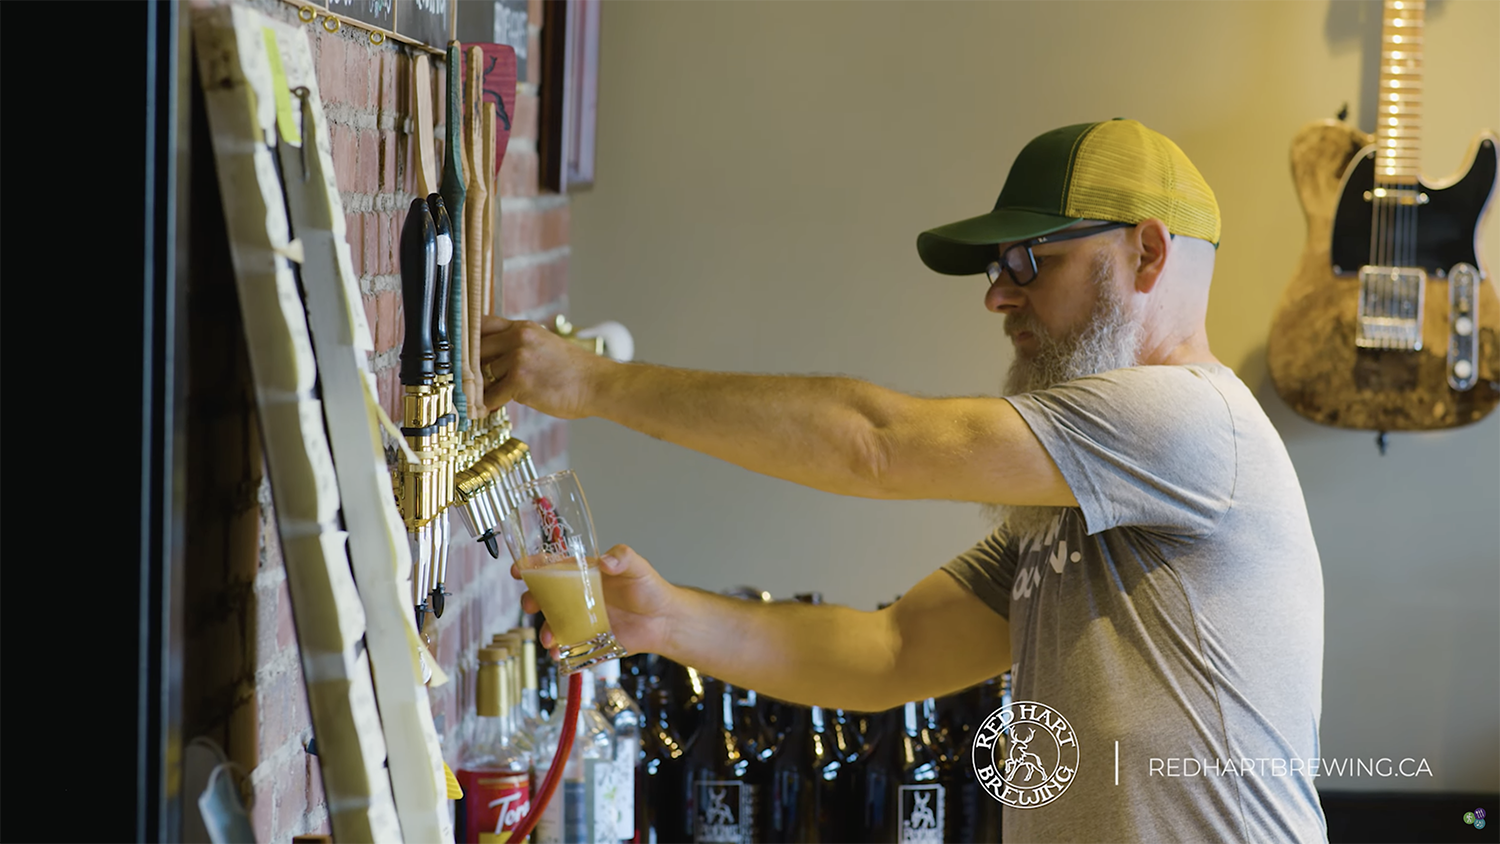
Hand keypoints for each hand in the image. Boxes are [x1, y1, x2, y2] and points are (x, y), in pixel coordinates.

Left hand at [478, 316, 608, 418]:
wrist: (598, 385)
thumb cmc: (575, 372)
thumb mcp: (546, 346)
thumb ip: (520, 347)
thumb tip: (494, 363)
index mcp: (524, 328)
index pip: (483, 324)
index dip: (469, 339)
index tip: (463, 353)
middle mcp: (518, 338)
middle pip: (476, 350)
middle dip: (472, 369)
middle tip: (472, 382)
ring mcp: (518, 358)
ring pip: (483, 375)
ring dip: (483, 389)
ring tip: (488, 398)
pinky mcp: (519, 381)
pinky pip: (491, 396)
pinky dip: (490, 405)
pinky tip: (494, 408)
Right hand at [512, 544, 677, 656]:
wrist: (664, 621)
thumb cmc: (649, 589)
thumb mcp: (638, 567)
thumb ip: (622, 558)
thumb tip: (606, 560)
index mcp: (585, 574)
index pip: (554, 567)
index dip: (534, 567)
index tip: (519, 569)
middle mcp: (578, 597)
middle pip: (545, 597)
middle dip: (532, 601)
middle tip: (530, 605)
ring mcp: (582, 620)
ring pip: (553, 625)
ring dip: (545, 632)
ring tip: (549, 638)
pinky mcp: (589, 641)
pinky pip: (569, 648)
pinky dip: (561, 652)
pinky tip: (560, 654)